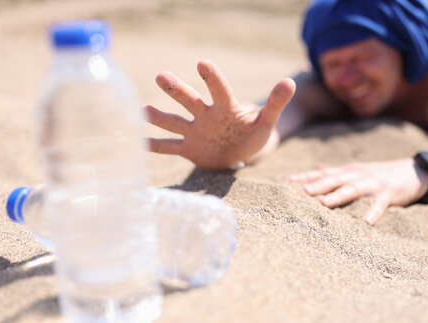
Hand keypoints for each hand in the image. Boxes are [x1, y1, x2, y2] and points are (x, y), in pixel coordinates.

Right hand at [146, 59, 295, 169]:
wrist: (239, 153)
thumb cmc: (253, 135)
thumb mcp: (266, 122)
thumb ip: (275, 104)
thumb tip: (290, 81)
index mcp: (225, 108)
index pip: (219, 90)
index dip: (212, 79)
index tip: (202, 64)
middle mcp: (206, 115)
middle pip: (190, 100)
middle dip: (176, 90)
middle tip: (161, 76)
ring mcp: (195, 131)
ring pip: (175, 122)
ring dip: (160, 118)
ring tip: (143, 111)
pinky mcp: (188, 148)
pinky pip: (170, 146)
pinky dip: (155, 146)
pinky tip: (138, 142)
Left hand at [290, 159, 427, 224]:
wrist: (413, 172)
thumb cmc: (380, 174)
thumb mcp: (357, 170)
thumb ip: (336, 171)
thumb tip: (317, 168)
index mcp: (348, 171)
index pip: (323, 173)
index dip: (307, 176)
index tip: (289, 181)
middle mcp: (358, 175)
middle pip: (335, 179)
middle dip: (319, 184)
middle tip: (303, 191)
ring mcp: (373, 184)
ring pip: (353, 189)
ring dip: (338, 196)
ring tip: (324, 204)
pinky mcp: (388, 194)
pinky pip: (379, 204)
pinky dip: (373, 213)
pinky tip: (366, 223)